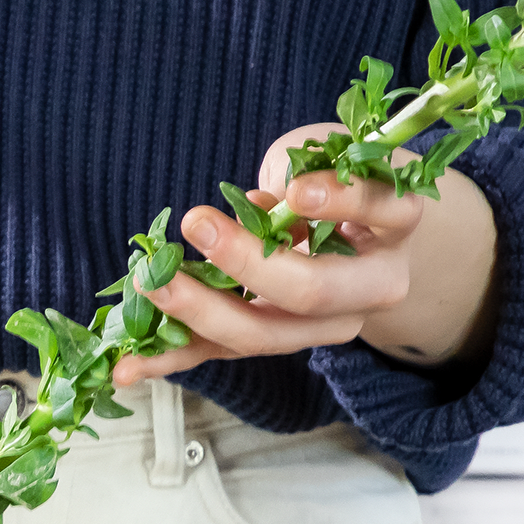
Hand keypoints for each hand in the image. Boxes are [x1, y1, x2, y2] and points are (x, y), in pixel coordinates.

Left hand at [111, 123, 498, 387]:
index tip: (297, 192)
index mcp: (396, 226)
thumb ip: (297, 174)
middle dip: (247, 263)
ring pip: (262, 334)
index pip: (379, 211)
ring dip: (197, 313)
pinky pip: (221, 352)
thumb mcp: (326, 154)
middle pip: (310, 293)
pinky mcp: (275, 340)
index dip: (340, 202)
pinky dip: (170, 357)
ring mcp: (325, 325)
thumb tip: (255, 212)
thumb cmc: (338, 176)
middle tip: (194, 224)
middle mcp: (372, 287)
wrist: (363, 235)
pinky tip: (127, 369)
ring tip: (152, 287)